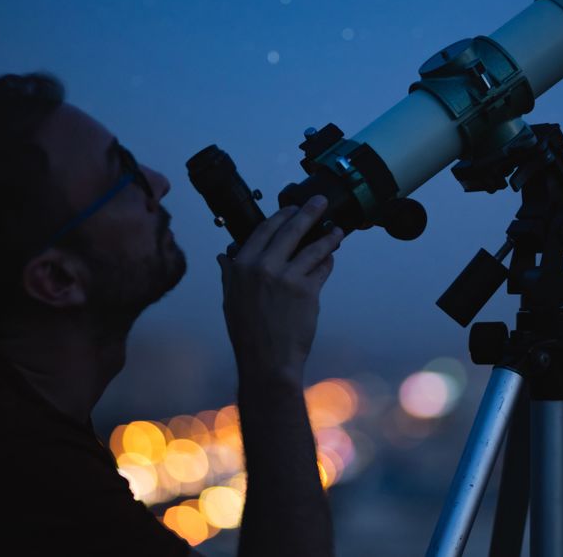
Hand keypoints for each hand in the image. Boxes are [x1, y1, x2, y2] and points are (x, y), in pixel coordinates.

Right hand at [216, 196, 343, 388]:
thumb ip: (230, 274)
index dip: (280, 216)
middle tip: (319, 202)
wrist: (267, 360)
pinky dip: (327, 259)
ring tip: (337, 230)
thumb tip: (225, 256)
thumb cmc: (248, 333)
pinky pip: (321, 268)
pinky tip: (332, 255)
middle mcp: (263, 267)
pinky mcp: (307, 290)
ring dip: (327, 236)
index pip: (263, 230)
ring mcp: (286, 277)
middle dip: (308, 212)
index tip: (291, 208)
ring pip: (312, 247)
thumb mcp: (230, 300)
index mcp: (241, 267)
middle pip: (290, 230)